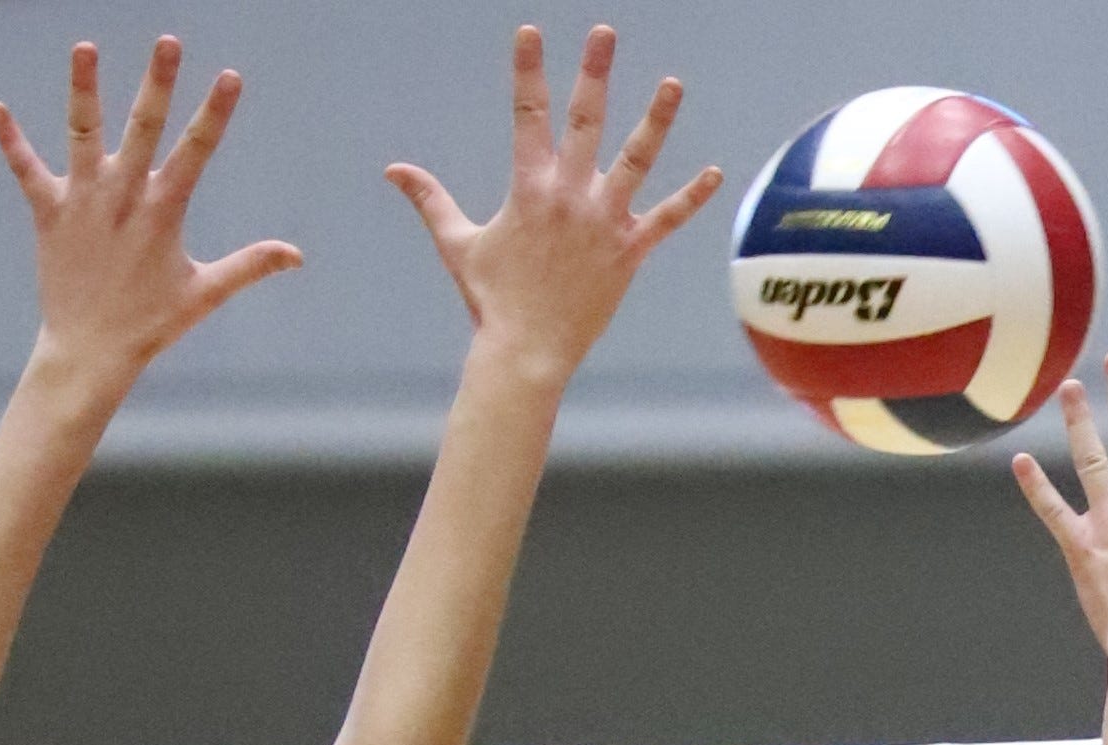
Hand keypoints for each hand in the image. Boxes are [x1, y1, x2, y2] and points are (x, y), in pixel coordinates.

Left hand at [0, 39, 302, 389]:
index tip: (229, 76)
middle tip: (168, 41)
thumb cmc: (152, 323)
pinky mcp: (48, 211)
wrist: (91, 348)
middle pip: (144, 127)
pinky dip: (10, 139)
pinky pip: (25, 168)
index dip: (215, 112)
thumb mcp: (206, 293)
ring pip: (82, 132)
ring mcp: (83, 200)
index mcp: (163, 211)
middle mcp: (123, 196)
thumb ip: (250, 266)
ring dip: (83, 88)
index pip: (197, 151)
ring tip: (84, 46)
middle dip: (158, 83)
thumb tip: (296, 255)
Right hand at [388, 26, 718, 383]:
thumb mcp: (456, 243)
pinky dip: (691, 197)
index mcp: (528, 188)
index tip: (531, 30)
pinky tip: (715, 172)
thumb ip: (429, 199)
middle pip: (583, 121)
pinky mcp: (629, 253)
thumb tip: (392, 170)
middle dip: (592, 73)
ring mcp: (603, 222)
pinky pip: (666, 220)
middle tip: (604, 31)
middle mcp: (569, 196)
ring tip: (673, 83)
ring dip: (655, 120)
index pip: (527, 114)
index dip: (528, 70)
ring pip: (635, 161)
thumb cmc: (491, 299)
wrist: (526, 350)